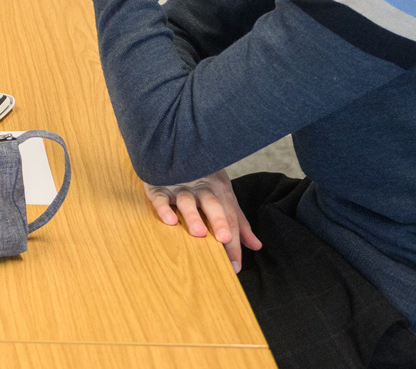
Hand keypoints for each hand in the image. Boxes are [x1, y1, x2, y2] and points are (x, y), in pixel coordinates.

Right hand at [144, 171, 262, 272]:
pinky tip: (170, 220)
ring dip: (193, 216)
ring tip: (198, 233)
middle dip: (219, 221)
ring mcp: (179, 185)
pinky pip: (161, 197)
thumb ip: (238, 222)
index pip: (230, 217)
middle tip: (225, 239)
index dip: (234, 242)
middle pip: (212, 204)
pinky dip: (164, 207)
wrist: (176, 148)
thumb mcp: (225, 196)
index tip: (236, 266)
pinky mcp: (158, 186)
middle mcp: (201, 187)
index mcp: (220, 190)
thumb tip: (256, 245)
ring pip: (187, 200)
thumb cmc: (204, 178)